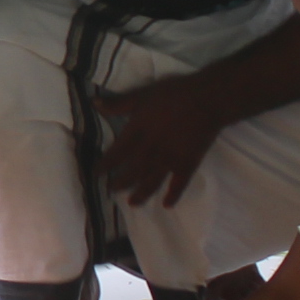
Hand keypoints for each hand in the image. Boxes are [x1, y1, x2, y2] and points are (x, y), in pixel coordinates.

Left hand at [94, 78, 222, 206]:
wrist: (206, 101)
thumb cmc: (173, 95)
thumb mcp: (141, 95)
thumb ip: (118, 103)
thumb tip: (94, 104)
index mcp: (136, 135)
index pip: (115, 155)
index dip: (104, 166)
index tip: (96, 173)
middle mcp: (149, 153)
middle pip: (131, 173)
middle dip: (119, 183)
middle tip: (111, 191)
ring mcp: (168, 161)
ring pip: (150, 182)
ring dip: (140, 194)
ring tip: (132, 203)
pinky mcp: (187, 165)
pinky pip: (178, 185)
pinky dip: (173, 195)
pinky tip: (167, 204)